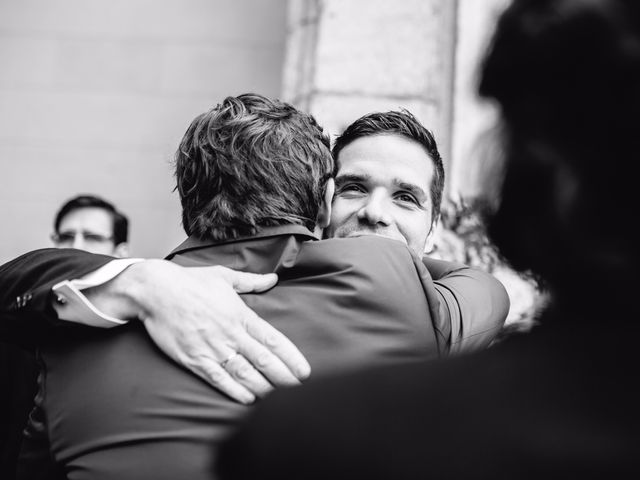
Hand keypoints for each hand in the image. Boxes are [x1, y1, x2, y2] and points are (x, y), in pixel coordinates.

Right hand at [88, 260, 310, 403]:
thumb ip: (251, 281)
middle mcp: (230, 333)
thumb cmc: (189, 281)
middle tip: (297, 389)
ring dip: (262, 387)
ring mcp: (212, 348)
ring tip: (276, 398)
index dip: (291, 358)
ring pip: (244, 373)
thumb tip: (272, 279)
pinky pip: (218, 379)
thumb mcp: (224, 276)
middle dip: (283, 377)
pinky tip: (248, 399)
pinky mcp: (194, 359)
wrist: (155, 290)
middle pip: (263, 360)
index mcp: (241, 314)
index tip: (303, 370)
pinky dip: (234, 391)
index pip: (273, 340)